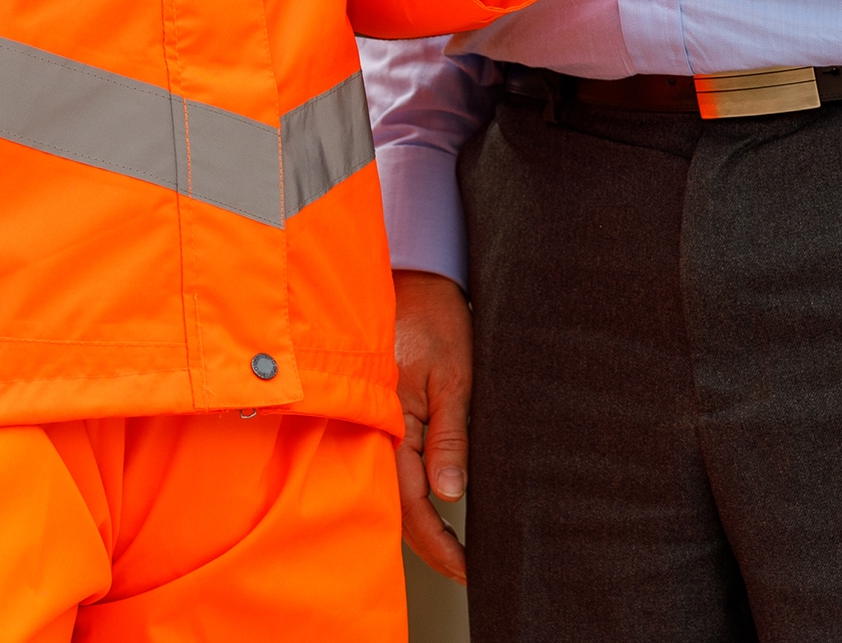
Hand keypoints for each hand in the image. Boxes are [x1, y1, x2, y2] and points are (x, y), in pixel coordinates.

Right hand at [394, 270, 474, 583]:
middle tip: (464, 565)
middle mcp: (375, 429)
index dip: (438, 543)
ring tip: (451, 544)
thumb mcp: (453, 374)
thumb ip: (450, 435)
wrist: (411, 274)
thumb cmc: (433, 316)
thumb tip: (451, 492)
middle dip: (428, 542)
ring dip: (418, 519)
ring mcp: (374, 422)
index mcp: (390, 424)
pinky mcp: (379, 411)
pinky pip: (390, 462)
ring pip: (392, 487)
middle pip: (395, 505)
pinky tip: (430, 499)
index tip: (467, 567)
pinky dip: (409, 489)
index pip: (411, 504)